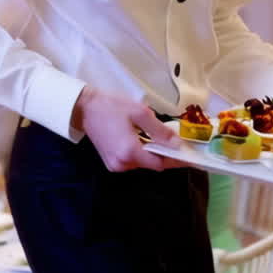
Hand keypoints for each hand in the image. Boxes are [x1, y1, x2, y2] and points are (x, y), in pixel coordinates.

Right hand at [71, 88, 192, 171]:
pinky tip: (140, 140)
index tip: (187, 155)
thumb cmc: (111, 106)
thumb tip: (177, 144)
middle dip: (164, 154)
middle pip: (152, 165)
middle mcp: (122, 164)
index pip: (160, 163)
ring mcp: (115, 165)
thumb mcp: (140, 113)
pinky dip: (140, 154)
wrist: (85, 108)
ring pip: (142, 163)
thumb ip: (160, 131)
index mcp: (130, 151)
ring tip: (156, 138)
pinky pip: (132, 162)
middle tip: (174, 142)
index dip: (174, 159)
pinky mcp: (110, 163)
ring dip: (151, 153)